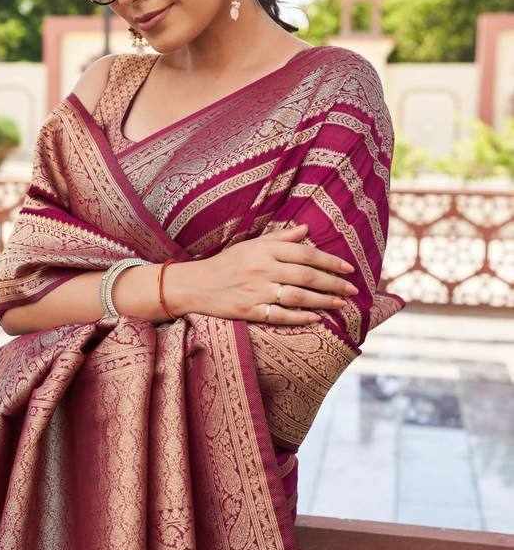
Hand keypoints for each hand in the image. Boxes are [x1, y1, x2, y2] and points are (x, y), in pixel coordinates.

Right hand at [169, 223, 357, 324]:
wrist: (196, 284)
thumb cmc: (227, 263)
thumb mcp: (252, 245)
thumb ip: (280, 238)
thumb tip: (307, 229)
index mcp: (265, 250)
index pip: (305, 254)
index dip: (330, 261)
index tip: (349, 269)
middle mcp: (263, 269)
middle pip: (306, 276)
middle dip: (333, 283)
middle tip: (352, 290)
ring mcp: (256, 291)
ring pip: (297, 296)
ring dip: (323, 301)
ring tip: (341, 304)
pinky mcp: (249, 310)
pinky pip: (280, 315)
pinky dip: (300, 318)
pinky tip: (316, 319)